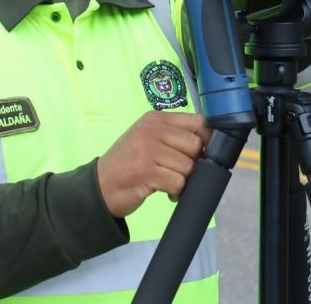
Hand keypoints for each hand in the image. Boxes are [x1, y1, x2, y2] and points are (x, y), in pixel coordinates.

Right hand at [96, 111, 210, 217]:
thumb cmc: (128, 162)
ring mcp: (147, 150)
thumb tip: (211, 144)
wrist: (100, 185)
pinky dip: (176, 192)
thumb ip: (173, 135)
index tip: (202, 153)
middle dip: (194, 163)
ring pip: (188, 166)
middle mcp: (151, 130)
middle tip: (180, 171)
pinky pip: (178, 182)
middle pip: (196, 144)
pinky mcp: (146, 172)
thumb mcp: (147, 139)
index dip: (207, 139)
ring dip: (183, 180)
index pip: (197, 121)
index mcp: (155, 118)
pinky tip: (166, 191)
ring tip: (169, 182)